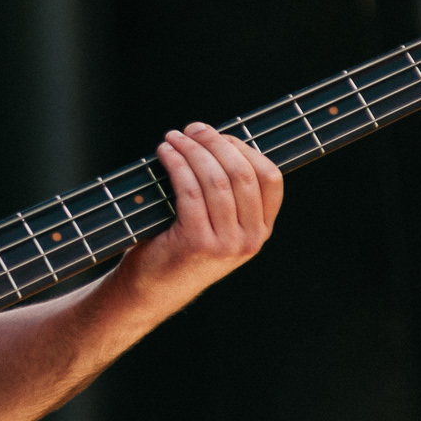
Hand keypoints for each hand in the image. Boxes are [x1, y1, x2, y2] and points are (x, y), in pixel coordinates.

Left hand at [111, 124, 282, 313]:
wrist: (150, 292)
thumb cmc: (178, 249)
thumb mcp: (217, 226)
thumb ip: (227, 195)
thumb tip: (214, 140)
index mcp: (260, 231)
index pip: (270, 178)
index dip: (244, 148)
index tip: (219, 136)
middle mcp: (249, 239)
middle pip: (242, 173)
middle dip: (215, 142)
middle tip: (192, 129)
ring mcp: (225, 243)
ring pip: (215, 179)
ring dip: (191, 150)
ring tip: (173, 138)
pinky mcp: (197, 242)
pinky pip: (189, 190)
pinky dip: (176, 164)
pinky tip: (165, 153)